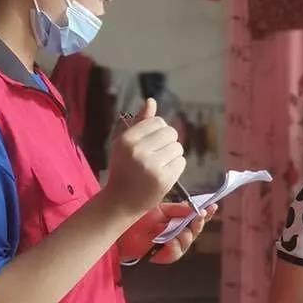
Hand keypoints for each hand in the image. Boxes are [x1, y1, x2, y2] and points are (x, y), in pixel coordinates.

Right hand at [105, 99, 185, 221]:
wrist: (121, 201)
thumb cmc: (123, 169)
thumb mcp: (125, 144)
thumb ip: (140, 122)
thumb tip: (151, 101)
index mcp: (127, 139)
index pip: (158, 122)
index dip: (159, 130)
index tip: (152, 142)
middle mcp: (139, 150)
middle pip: (171, 133)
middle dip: (168, 141)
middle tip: (158, 154)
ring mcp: (152, 165)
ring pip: (178, 147)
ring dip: (173, 155)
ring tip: (160, 164)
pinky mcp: (164, 179)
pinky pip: (181, 162)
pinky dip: (176, 166)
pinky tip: (164, 173)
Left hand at [118, 203, 218, 263]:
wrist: (122, 229)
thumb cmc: (140, 217)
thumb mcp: (161, 209)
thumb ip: (178, 209)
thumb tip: (195, 208)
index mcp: (178, 221)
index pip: (196, 218)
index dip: (206, 214)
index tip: (212, 206)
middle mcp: (178, 233)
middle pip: (196, 230)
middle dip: (198, 223)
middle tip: (199, 215)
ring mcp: (173, 246)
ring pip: (188, 240)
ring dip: (185, 233)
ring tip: (174, 228)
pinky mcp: (165, 256)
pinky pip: (176, 252)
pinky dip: (173, 245)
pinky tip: (168, 240)